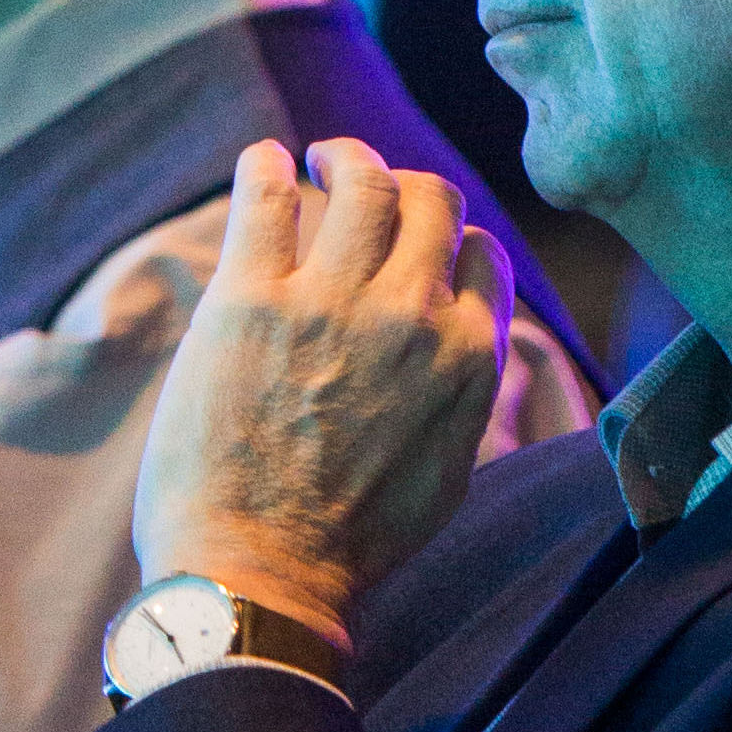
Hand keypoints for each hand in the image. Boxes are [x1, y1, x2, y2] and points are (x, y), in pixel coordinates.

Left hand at [132, 140, 514, 632]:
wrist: (261, 576)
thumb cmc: (351, 542)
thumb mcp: (449, 470)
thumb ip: (463, 395)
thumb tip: (465, 350)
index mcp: (470, 358)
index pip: (481, 255)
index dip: (453, 240)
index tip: (419, 244)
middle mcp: (413, 316)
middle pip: (429, 201)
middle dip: (405, 182)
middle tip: (365, 178)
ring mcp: (332, 299)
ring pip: (361, 180)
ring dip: (343, 155)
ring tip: (317, 157)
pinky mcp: (251, 296)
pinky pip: (264, 196)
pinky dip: (266, 165)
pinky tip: (263, 161)